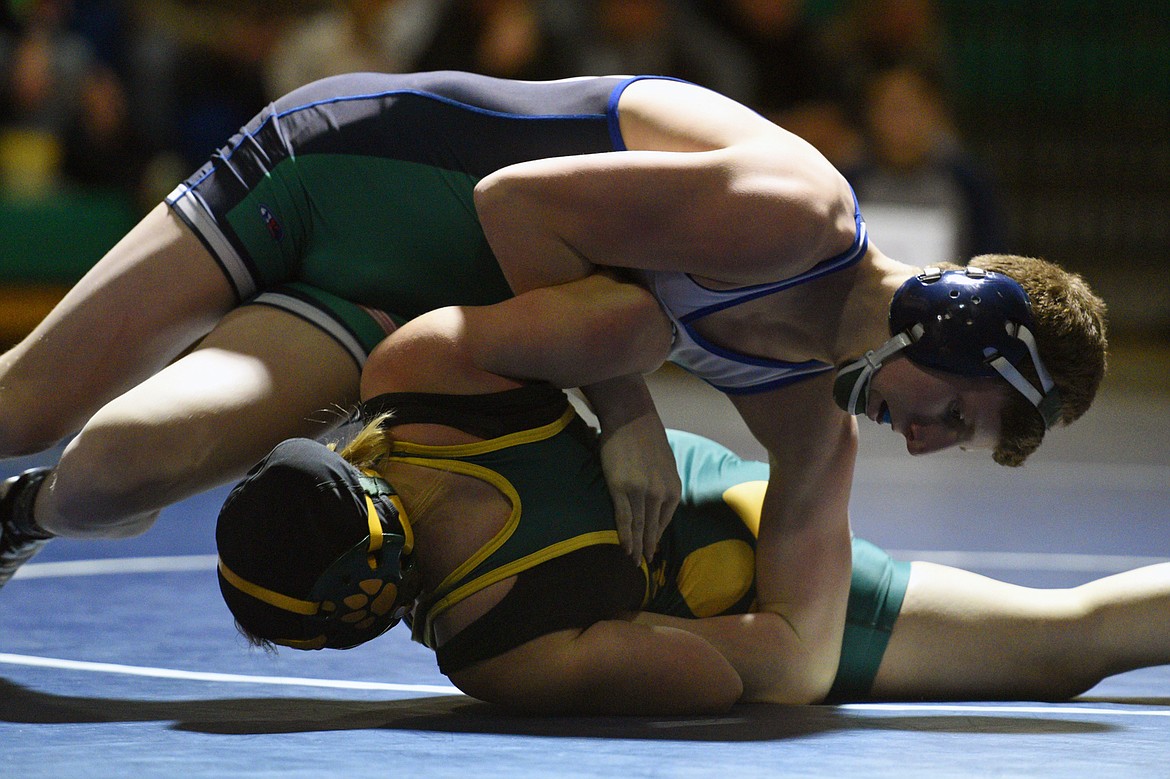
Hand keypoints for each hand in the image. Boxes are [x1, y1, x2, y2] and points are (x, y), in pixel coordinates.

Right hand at [584, 375, 679, 562]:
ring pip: (639, 527)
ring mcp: (641, 492)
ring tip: (632, 561)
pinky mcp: (621, 488)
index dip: (657, 538)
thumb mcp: (664, 465)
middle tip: (643, 564)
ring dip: (636, 547)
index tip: (652, 551)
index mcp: (673, 489)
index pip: (664, 521)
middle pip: (652, 528)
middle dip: (648, 548)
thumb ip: (663, 485)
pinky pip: (624, 519)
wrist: (630, 418)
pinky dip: (624, 536)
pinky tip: (624, 548)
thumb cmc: (645, 438)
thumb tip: (656, 501)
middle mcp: (660, 493)